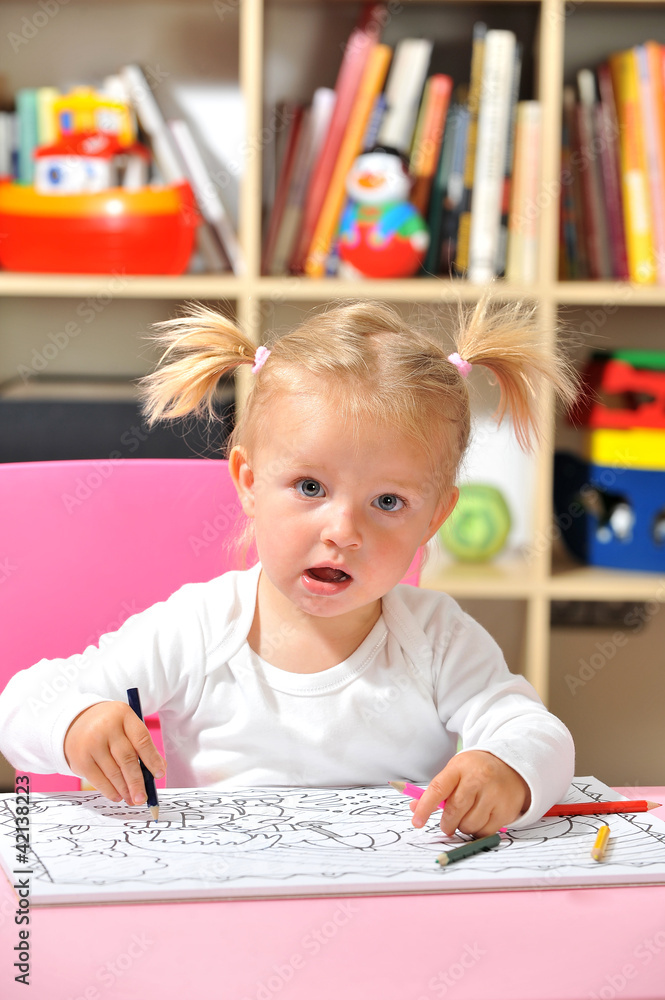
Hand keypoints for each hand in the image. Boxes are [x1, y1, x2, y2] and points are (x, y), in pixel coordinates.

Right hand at [64, 702, 165, 805]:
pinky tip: (118, 796)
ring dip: (125, 789)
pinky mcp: (80, 758)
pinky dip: (109, 790)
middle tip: (144, 798)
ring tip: (133, 799)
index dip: (152, 759)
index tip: (159, 774)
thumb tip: (159, 769)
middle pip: (127, 758)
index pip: (141, 739)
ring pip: (113, 772)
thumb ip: (142, 744)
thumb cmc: (109, 727)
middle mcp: (106, 728)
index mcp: (123, 715)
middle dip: (137, 781)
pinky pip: (97, 779)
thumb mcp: (126, 726)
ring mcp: (91, 743)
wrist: (75, 722)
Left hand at [411, 750, 530, 836]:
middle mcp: (478, 779)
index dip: (425, 807)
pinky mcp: (506, 810)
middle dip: (446, 823)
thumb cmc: (477, 771)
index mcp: (460, 768)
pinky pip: (485, 831)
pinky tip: (480, 819)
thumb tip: (414, 808)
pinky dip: (478, 831)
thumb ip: (436, 790)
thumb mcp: (455, 771)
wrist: (511, 766)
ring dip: (463, 827)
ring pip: (469, 824)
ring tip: (467, 817)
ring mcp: (494, 794)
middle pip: (454, 811)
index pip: (438, 789)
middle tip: (446, 826)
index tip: (417, 822)